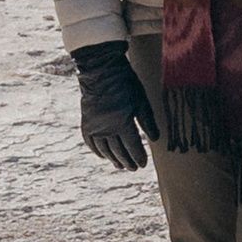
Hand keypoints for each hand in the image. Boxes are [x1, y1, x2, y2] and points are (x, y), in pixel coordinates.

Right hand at [73, 42, 155, 172]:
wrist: (101, 72)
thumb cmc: (126, 84)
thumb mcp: (141, 101)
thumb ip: (148, 121)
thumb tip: (155, 139)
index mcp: (122, 123)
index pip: (132, 147)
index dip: (138, 157)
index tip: (143, 164)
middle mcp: (106, 129)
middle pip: (118, 151)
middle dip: (127, 161)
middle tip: (134, 168)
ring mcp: (94, 127)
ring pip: (104, 150)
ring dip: (113, 159)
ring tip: (121, 165)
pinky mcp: (86, 124)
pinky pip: (91, 143)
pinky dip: (98, 151)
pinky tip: (104, 156)